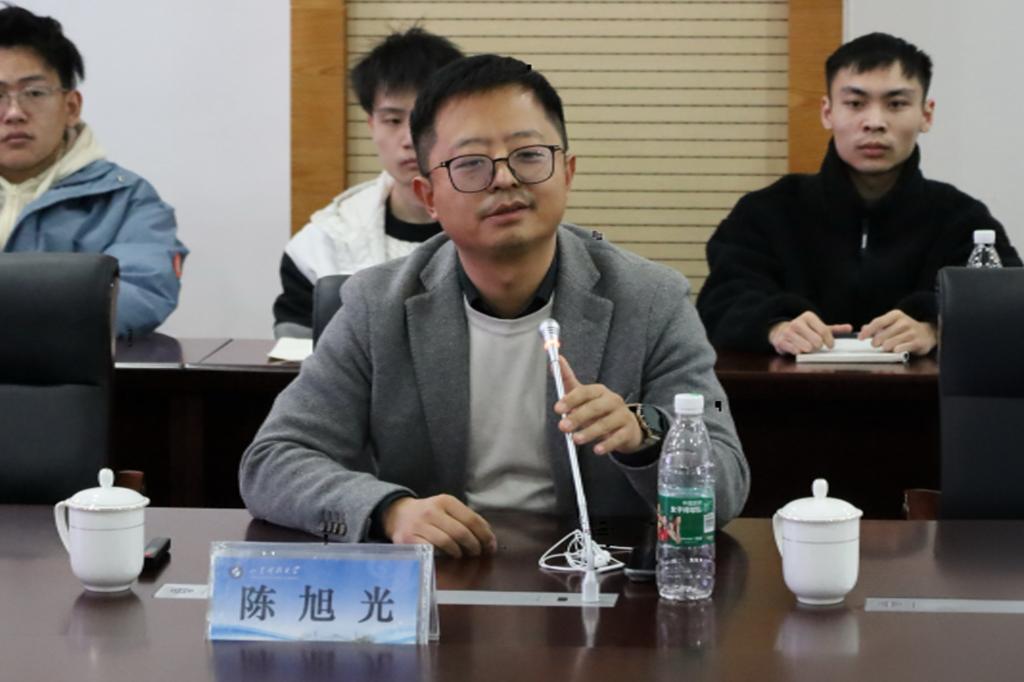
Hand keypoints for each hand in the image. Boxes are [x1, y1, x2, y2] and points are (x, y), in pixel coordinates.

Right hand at [382, 495, 496, 557]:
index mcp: (445, 501)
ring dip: (459, 552)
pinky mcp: (409, 538)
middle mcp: (432, 511)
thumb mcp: (446, 508)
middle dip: (474, 546)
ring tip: (461, 555)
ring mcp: (419, 525)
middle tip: (477, 553)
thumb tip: (487, 538)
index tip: (491, 546)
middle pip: (461, 532)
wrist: (397, 514)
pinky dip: (442, 556)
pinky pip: (431, 550)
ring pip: (447, 542)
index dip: (485, 535)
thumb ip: (465, 519)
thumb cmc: (428, 514)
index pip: (472, 519)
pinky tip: (445, 557)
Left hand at [553, 355, 642, 454]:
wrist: (626, 426)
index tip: (557, 409)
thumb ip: (568, 380)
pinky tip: (597, 450)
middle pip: (595, 407)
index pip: (585, 392)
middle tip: (563, 427)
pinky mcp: (628, 431)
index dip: (570, 399)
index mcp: (599, 391)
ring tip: (576, 439)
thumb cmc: (599, 410)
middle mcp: (613, 400)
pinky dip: (607, 444)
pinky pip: (618, 438)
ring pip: (606, 423)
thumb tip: (554, 361)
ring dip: (590, 432)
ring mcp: (622, 415)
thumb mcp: (584, 395)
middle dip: (578, 417)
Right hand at [768, 311, 852, 354]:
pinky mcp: (781, 341)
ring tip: (807, 347)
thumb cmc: (804, 331)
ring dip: (809, 351)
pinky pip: (796, 351)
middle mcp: (797, 322)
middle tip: (816, 346)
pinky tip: (798, 349)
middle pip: (816, 341)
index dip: (829, 341)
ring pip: (806, 347)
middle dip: (818, 347)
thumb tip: (849, 328)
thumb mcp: (818, 327)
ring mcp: (788, 332)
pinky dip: (799, 353)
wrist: (781, 331)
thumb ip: (834, 328)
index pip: (824, 331)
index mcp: (808, 316)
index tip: (830, 345)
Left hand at [858, 310, 935, 354]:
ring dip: (886, 346)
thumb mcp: (891, 324)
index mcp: (896, 315)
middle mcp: (904, 322)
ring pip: (892, 342)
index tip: (860, 338)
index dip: (868, 331)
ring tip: (885, 348)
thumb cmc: (905, 329)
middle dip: (876, 341)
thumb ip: (877, 326)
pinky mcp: (918, 342)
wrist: (928, 333)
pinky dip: (898, 350)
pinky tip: (895, 351)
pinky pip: (904, 347)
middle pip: (884, 333)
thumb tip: (863, 328)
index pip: (878, 322)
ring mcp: (912, 332)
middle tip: (874, 345)